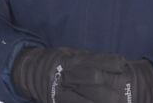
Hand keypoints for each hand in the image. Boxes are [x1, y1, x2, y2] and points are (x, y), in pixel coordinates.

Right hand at [12, 47, 152, 102]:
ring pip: (80, 98)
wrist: (29, 70)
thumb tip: (116, 63)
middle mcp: (64, 73)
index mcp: (69, 58)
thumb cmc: (56, 61)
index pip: (91, 59)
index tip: (123, 64)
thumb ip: (89, 59)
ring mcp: (59, 90)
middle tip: (120, 96)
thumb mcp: (70, 54)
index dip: (108, 61)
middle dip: (104, 88)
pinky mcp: (55, 101)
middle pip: (88, 79)